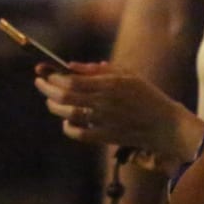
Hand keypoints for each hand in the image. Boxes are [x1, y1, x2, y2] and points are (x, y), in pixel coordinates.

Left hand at [34, 61, 197, 158]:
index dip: (53, 76)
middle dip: (46, 88)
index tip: (44, 72)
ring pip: (67, 113)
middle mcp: (104, 102)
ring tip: (50, 100)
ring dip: (54, 106)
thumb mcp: (128, 75)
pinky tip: (67, 119)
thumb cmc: (147, 96)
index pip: (72, 80)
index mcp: (110, 84)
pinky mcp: (104, 137)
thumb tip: (71, 66)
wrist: (164, 125)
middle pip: (64, 96)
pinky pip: (77, 133)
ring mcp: (103, 121)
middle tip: (40, 83)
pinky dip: (67, 126)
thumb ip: (99, 69)